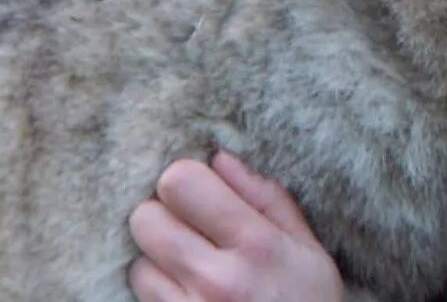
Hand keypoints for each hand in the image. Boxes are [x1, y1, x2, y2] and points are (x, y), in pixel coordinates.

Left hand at [128, 150, 343, 301]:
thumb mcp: (309, 251)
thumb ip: (266, 199)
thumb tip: (220, 159)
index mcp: (256, 245)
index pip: (180, 183)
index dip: (186, 181)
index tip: (202, 193)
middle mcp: (215, 278)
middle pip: (145, 218)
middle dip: (165, 216)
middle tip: (191, 229)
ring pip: (138, 261)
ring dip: (158, 260)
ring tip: (192, 270)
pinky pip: (141, 297)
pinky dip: (158, 291)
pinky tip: (187, 295)